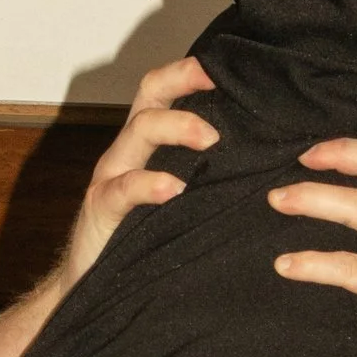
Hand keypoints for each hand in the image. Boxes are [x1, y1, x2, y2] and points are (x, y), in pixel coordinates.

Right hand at [53, 60, 218, 292]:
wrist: (91, 288)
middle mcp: (128, 151)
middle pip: (150, 95)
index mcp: (149, 145)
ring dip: (177, 127)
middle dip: (183, 81)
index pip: (166, 91)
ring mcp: (112, 176)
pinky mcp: (100, 208)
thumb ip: (204, 177)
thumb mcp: (177, 201)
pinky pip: (124, 188)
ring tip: (210, 140)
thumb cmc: (144, 243)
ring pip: (139, 130)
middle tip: (219, 88)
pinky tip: (173, 189)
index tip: (231, 68)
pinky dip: (150, 184)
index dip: (193, 72)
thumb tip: (264, 163)